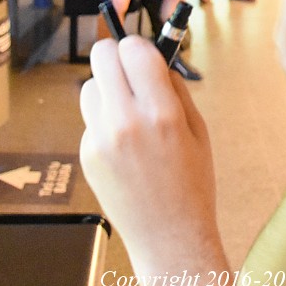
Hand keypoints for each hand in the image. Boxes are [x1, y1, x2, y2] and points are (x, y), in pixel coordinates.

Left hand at [80, 37, 227, 284]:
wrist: (170, 237)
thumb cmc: (192, 183)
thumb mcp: (198, 129)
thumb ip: (174, 88)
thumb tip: (154, 56)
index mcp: (161, 112)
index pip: (133, 49)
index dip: (139, 47)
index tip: (145, 56)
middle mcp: (126, 121)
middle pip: (101, 56)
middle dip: (116, 56)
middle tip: (129, 71)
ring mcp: (100, 139)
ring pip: (89, 85)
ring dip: (106, 89)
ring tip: (128, 111)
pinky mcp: (87, 154)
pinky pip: (90, 118)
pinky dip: (104, 121)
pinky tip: (124, 145)